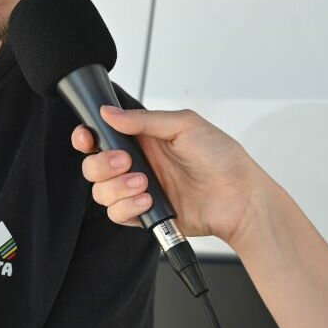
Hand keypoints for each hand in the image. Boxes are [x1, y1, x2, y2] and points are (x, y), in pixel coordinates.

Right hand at [72, 106, 269, 245]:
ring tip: (144, 184)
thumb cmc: (222, 158)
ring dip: (116, 188)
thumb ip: (144, 120)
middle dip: (102, 165)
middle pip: (94, 166)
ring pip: (101, 192)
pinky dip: (128, 208)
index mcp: (144, 138)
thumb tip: (109, 113)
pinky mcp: (146, 214)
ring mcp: (139, 190)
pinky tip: (149, 201)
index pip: (102, 136)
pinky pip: (118, 215)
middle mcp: (138, 164)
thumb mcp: (185, 125)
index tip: (87, 139)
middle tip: (125, 162)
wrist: (240, 197)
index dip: (87, 138)